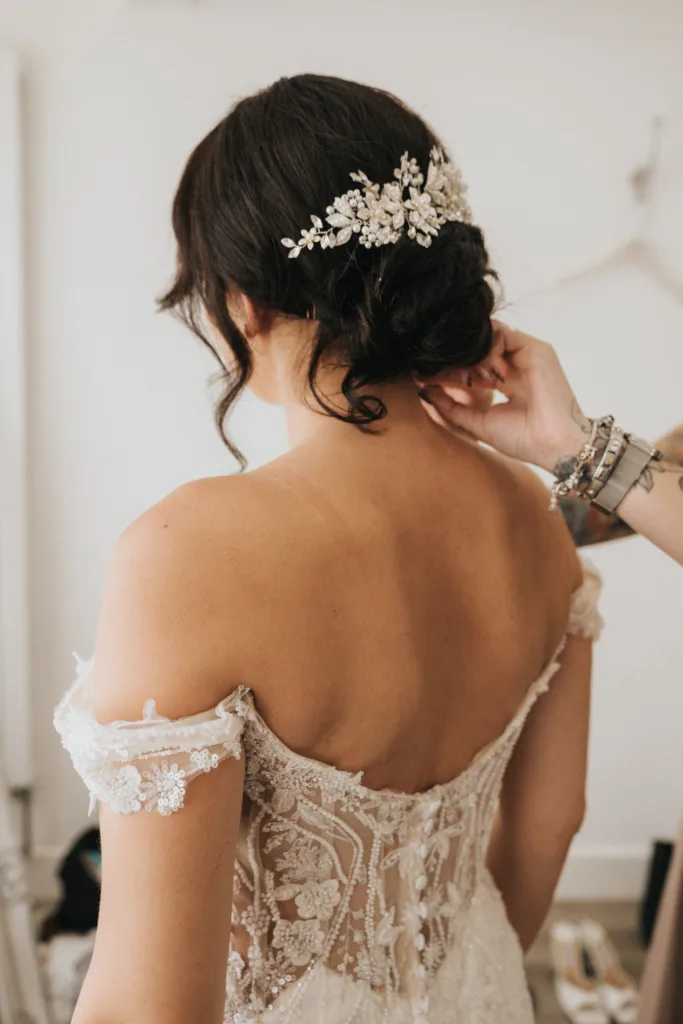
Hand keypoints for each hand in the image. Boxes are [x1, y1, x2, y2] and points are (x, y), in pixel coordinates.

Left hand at [419, 323, 590, 472]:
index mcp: (505, 383)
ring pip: (488, 338)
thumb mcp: (476, 422)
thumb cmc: (522, 440)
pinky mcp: (537, 350)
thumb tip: (422, 390)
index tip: (426, 376)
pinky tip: (483, 373)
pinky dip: (487, 349)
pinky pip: (503, 335)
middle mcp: (516, 367)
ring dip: (470, 355)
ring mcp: (526, 356)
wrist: (552, 445)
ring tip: (465, 377)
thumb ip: (450, 407)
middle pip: (477, 350)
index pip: (471, 366)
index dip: (449, 370)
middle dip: (454, 359)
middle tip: (434, 371)